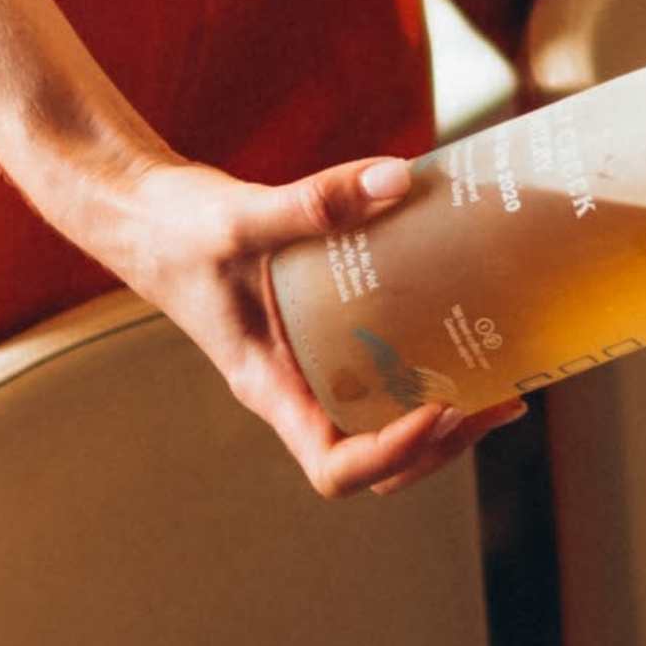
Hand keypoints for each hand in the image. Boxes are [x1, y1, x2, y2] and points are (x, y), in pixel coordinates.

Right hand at [77, 149, 514, 500]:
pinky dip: (427, 360)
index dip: (394, 454)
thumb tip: (399, 179)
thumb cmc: (174, 229)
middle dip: (444, 441)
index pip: (335, 466)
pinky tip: (467, 324)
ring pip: (386, 419)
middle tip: (502, 399)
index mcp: (268, 388)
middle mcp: (295, 389)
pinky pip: (384, 368)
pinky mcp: (323, 330)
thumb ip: (315, 201)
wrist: (142, 212)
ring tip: (504, 379)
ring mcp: (310, 366)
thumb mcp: (241, 217)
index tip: (440, 408)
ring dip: (448, 412)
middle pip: (377, 457)